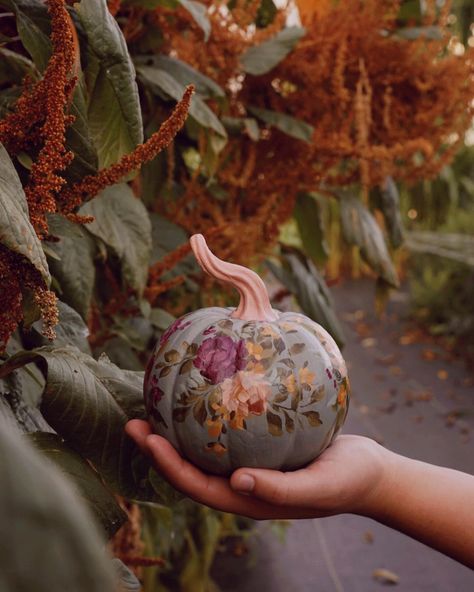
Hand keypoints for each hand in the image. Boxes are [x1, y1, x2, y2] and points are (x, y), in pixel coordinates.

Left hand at [125, 420, 390, 519]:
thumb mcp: (319, 487)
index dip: (169, 467)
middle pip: (192, 467)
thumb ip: (279, 490)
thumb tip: (236, 481)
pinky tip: (207, 390)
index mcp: (249, 499)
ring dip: (179, 431)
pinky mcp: (262, 447)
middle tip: (135, 420)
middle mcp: (243, 483)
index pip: (198, 487)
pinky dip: (210, 416)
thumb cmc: (348, 482)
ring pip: (206, 449)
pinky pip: (229, 431)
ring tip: (157, 404)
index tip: (147, 440)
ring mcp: (252, 464)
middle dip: (160, 448)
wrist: (371, 472)